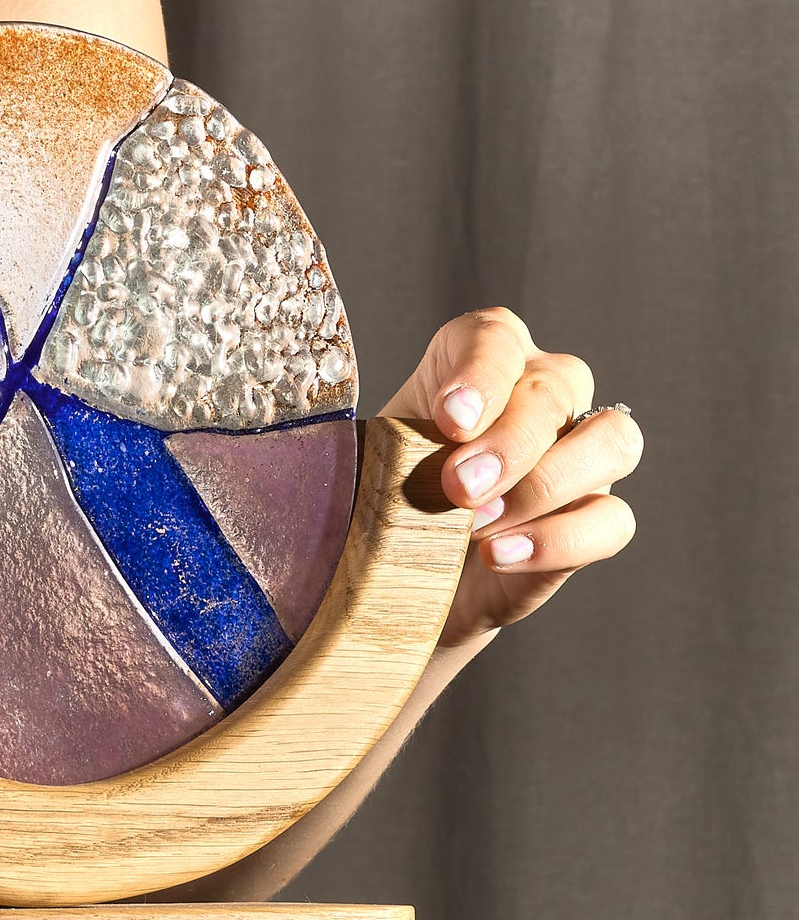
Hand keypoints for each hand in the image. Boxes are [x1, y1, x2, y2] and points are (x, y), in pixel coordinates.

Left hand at [380, 307, 642, 647]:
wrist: (396, 580)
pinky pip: (610, 520)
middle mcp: (541, 394)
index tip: (448, 418)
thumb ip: (360, 446)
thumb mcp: (360, 466)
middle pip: (557, 388)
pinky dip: (559, 539)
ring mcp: (579, 455)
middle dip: (508, 440)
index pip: (496, 339)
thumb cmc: (377, 504)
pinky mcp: (593, 519)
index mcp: (479, 359)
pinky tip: (499, 554)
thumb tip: (309, 448)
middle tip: (457, 487)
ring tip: (476, 526)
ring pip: (611, 441)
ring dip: (544, 483)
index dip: (481, 373)